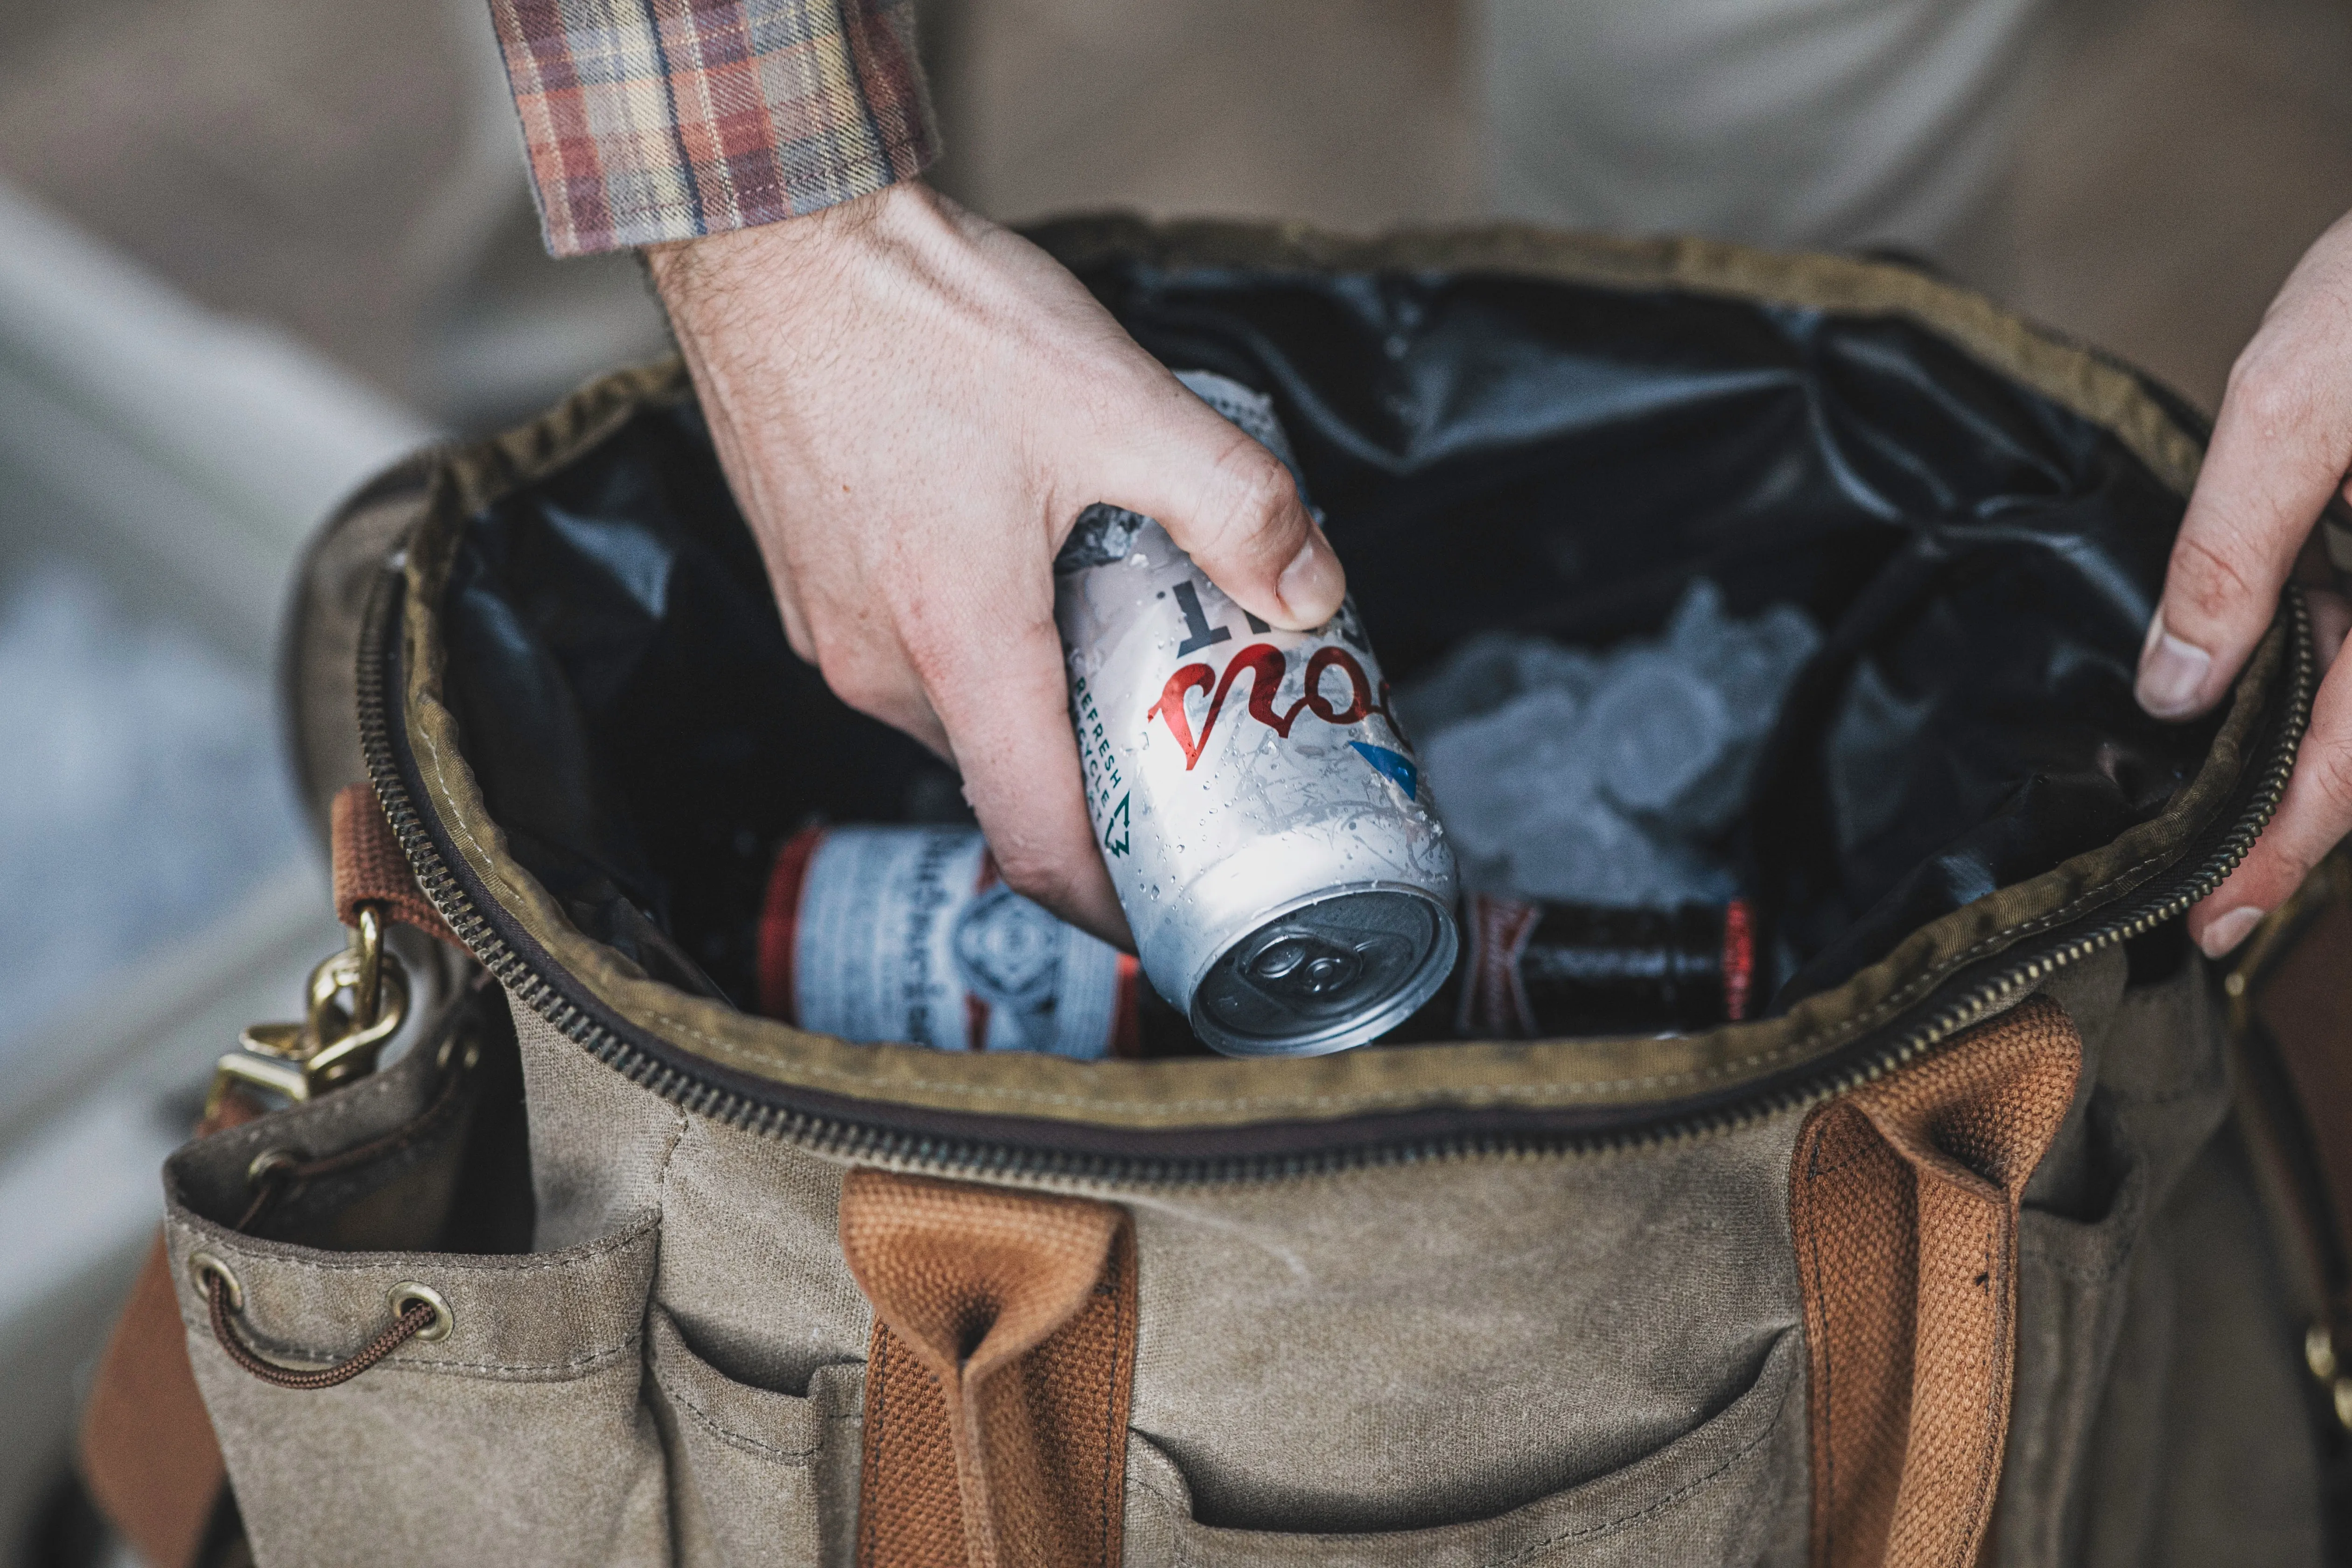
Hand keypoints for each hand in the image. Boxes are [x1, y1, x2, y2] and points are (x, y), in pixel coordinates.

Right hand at [646, 183, 1342, 945]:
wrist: (773, 239)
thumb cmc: (921, 317)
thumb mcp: (1115, 402)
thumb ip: (1235, 506)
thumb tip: (1312, 589)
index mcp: (960, 649)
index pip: (1040, 841)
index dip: (1115, 906)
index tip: (1175, 914)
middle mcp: (882, 667)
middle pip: (1009, 778)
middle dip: (1098, 778)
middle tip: (1183, 730)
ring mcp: (833, 631)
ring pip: (959, 717)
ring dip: (1037, 701)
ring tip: (1112, 636)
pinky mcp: (809, 586)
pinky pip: (912, 661)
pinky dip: (979, 650)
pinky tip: (1026, 574)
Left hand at [2137, 207, 2351, 956]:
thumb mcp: (2308, 396)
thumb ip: (2237, 547)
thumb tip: (2176, 681)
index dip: (2282, 849)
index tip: (2215, 925)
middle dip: (2297, 833)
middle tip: (2213, 916)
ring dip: (2317, 772)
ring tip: (2231, 845)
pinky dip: (2335, 693)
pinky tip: (2268, 708)